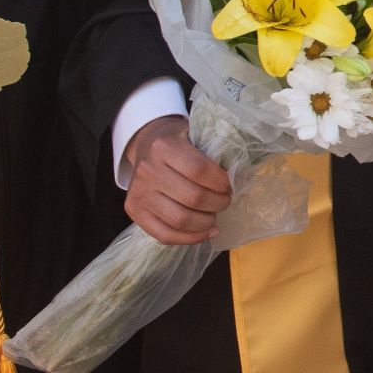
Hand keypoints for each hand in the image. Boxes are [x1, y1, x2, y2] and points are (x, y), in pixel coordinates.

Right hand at [125, 116, 230, 244]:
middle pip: (193, 198)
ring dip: (206, 223)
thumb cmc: (178, 141)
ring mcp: (139, 194)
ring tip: (214, 216)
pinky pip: (165, 235)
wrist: (146, 144)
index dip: (221, 182)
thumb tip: (238, 178)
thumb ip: (215, 152)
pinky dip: (191, 238)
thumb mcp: (195, 134)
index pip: (199, 170)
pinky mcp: (134, 212)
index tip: (229, 185)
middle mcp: (148, 171)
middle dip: (218, 204)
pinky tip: (207, 231)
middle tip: (225, 201)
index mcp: (163, 147)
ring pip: (180, 220)